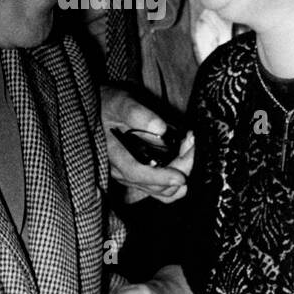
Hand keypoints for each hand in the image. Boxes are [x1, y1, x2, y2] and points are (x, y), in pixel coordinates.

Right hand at [101, 86, 193, 203]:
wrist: (102, 112)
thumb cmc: (109, 106)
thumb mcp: (120, 102)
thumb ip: (136, 113)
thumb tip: (160, 128)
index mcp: (114, 154)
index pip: (136, 173)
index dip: (160, 178)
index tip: (180, 177)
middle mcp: (122, 172)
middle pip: (155, 185)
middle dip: (180, 167)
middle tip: (192, 141)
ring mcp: (132, 178)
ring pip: (162, 191)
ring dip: (182, 172)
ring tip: (189, 145)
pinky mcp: (142, 178)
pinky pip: (162, 191)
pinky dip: (177, 180)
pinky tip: (185, 160)